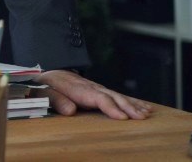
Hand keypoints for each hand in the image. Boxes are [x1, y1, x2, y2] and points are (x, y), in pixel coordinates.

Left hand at [33, 70, 151, 119]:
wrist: (48, 73)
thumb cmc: (46, 86)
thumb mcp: (45, 92)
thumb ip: (56, 101)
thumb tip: (70, 111)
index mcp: (78, 89)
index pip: (98, 98)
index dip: (111, 107)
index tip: (122, 117)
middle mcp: (91, 87)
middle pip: (113, 97)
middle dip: (128, 107)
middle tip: (142, 117)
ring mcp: (98, 88)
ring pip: (119, 96)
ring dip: (134, 105)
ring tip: (147, 114)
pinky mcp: (101, 91)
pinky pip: (119, 96)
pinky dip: (133, 101)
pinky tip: (145, 107)